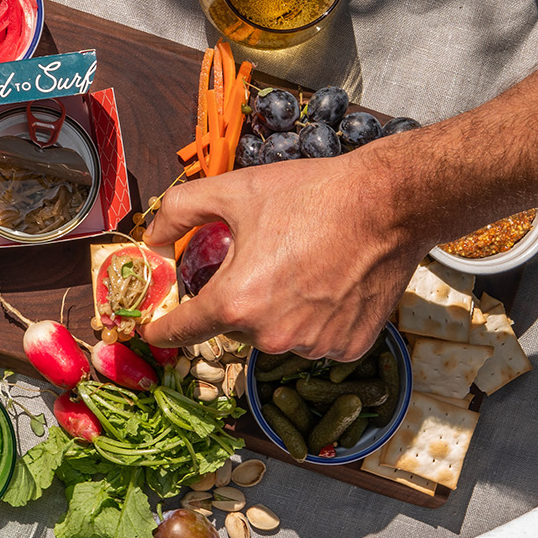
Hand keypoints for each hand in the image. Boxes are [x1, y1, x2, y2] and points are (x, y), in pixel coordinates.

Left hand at [139, 149, 429, 359]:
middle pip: (234, 325)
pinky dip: (315, 318)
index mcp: (236, 302)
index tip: (153, 332)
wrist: (386, 203)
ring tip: (303, 265)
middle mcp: (271, 335)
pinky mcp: (348, 347)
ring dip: (278, 309)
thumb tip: (152, 237)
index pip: (184, 330)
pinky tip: (329, 283)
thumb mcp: (232, 190)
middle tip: (264, 259)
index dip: (163, 329)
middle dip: (238, 297)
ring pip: (276, 333)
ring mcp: (313, 346)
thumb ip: (180, 212)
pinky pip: (315, 339)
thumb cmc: (310, 196)